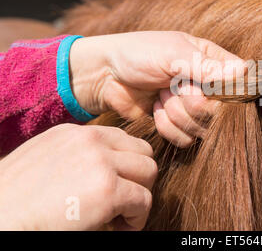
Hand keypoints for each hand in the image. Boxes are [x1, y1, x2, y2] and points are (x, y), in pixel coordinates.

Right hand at [0, 124, 155, 230]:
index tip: (115, 186)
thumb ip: (78, 157)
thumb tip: (107, 169)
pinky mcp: (108, 190)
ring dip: (140, 196)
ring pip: (149, 172)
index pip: (123, 139)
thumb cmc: (15, 200)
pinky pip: (144, 200)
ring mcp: (101, 162)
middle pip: (143, 152)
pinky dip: (137, 218)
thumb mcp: (46, 161)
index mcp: (75, 133)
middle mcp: (91, 140)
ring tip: (119, 215)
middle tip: (122, 201)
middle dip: (138, 178)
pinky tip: (116, 227)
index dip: (126, 166)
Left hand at [69, 31, 244, 146]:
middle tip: (172, 87)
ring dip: (175, 113)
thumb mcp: (172, 54)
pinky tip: (154, 109)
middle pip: (220, 112)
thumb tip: (244, 71)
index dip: (223, 92)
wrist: (105, 75)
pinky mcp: (178, 126)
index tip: (202, 87)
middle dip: (191, 102)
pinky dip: (166, 126)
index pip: (237, 83)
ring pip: (202, 128)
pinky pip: (185, 139)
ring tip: (160, 95)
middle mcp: (208, 87)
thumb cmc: (138, 54)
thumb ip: (206, 66)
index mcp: (212, 61)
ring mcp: (193, 108)